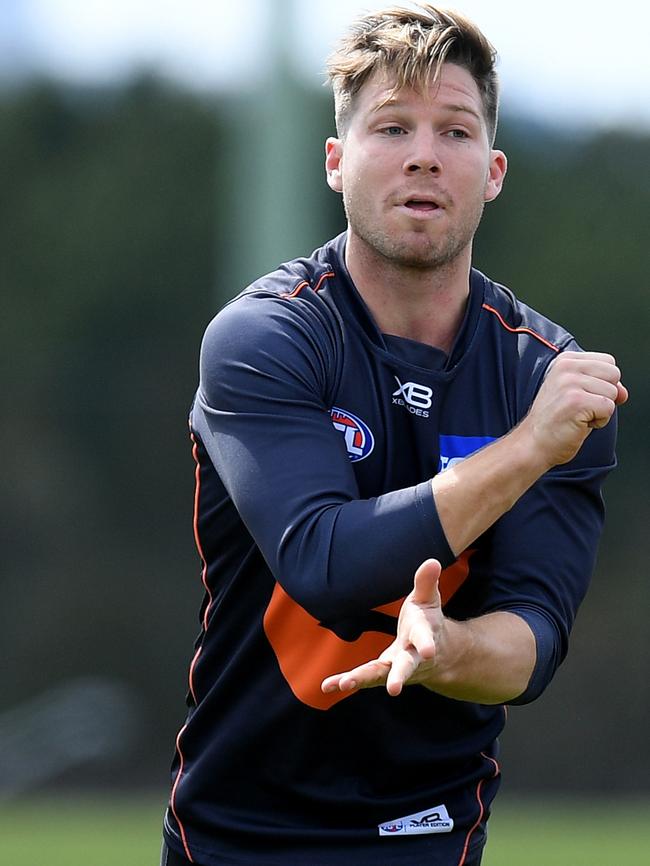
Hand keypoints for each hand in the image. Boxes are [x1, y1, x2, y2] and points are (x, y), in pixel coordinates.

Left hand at [321, 559, 444, 696]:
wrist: (436, 656)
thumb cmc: (427, 622)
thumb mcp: (428, 601)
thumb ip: (426, 583)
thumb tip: (432, 561)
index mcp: (424, 636)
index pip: (424, 637)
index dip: (426, 642)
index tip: (429, 650)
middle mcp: (411, 657)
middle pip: (405, 667)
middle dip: (399, 676)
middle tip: (394, 689)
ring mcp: (395, 668)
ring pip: (379, 676)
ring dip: (362, 680)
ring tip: (343, 685)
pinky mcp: (381, 674)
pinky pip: (363, 679)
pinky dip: (345, 682)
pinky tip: (326, 686)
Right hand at [523, 351, 626, 467]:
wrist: (534, 443)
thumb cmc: (554, 421)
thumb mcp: (576, 394)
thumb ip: (601, 385)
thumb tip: (624, 392)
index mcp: (565, 361)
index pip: (608, 361)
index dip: (604, 382)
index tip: (584, 396)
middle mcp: (566, 368)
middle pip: (614, 374)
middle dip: (605, 395)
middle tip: (581, 407)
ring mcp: (570, 383)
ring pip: (613, 392)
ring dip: (601, 410)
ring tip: (578, 416)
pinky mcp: (577, 401)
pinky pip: (609, 408)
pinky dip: (599, 421)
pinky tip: (579, 423)